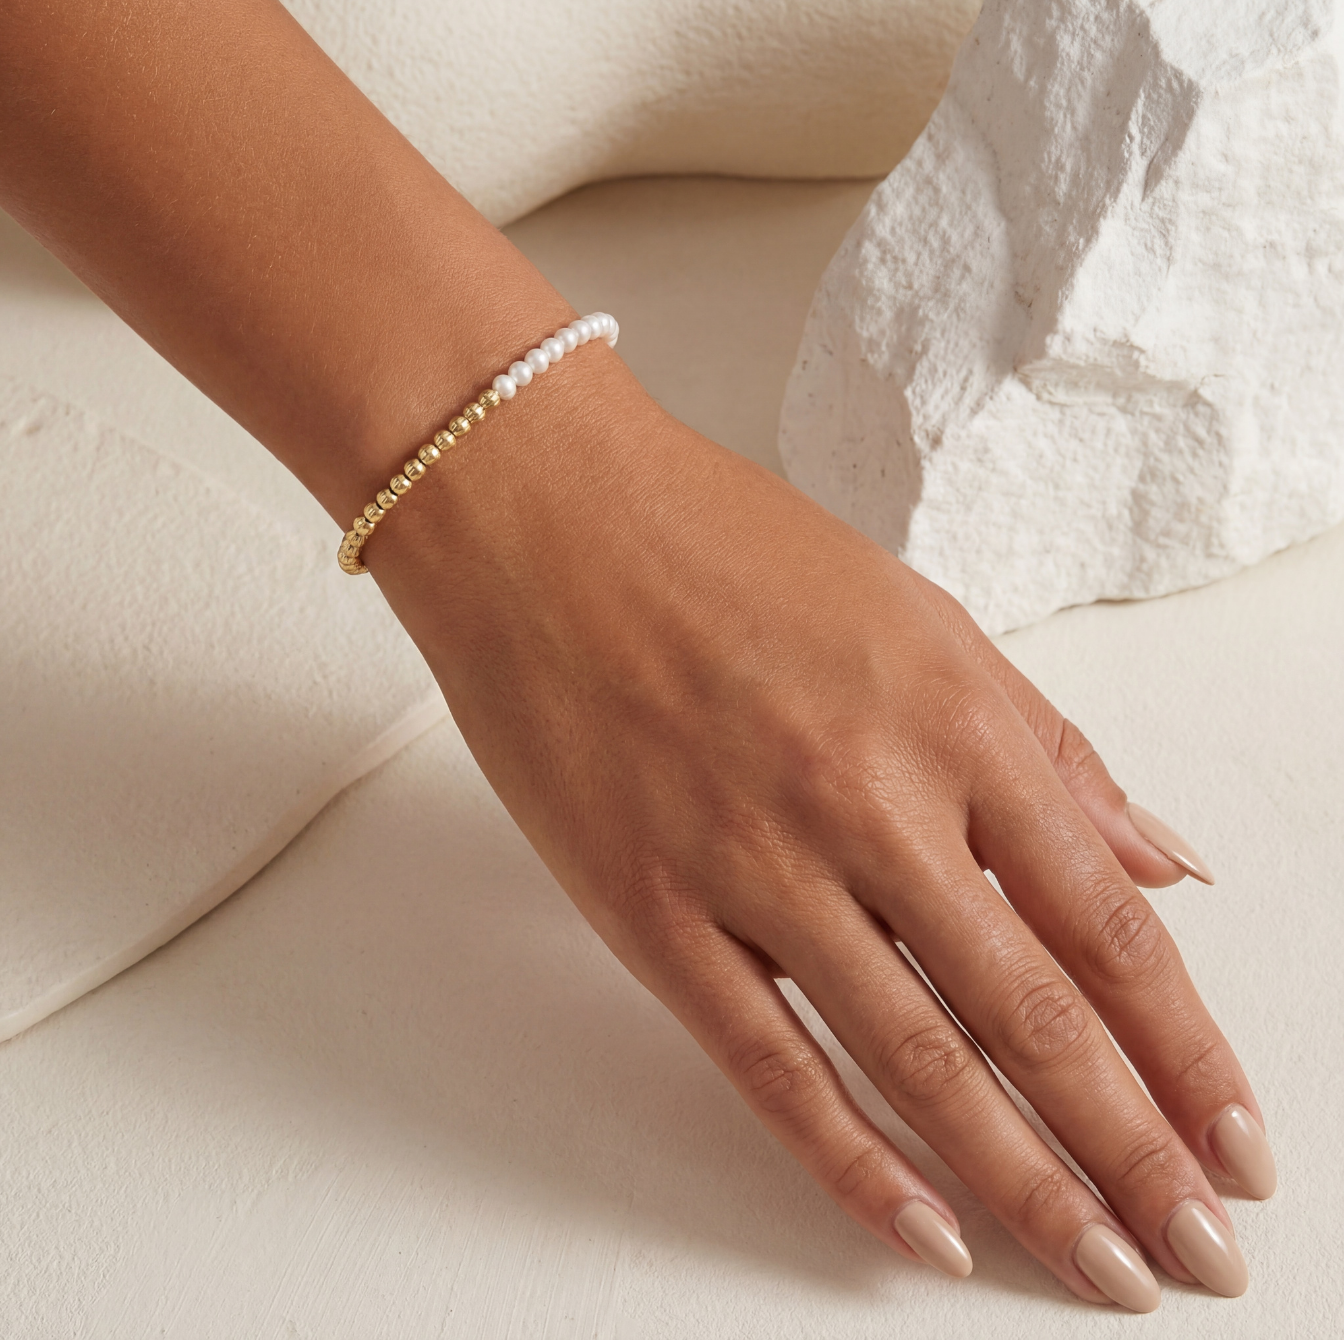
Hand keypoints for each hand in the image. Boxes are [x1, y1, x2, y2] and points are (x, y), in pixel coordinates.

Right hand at [370, 354, 1270, 1310]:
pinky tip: (927, 1232)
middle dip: (1135, 1154)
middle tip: (1204, 1258)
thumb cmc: (727, 547)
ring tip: (1100, 1270)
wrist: (545, 517)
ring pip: (916, 1061)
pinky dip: (855, 1162)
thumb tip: (1158, 862)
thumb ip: (1044, 750)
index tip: (1236, 1139)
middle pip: (1034, 1016)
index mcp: (952, 721)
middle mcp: (871, 802)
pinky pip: (770, 1062)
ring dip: (1024, 1183)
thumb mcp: (919, 617)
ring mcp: (756, 864)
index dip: (1186, 1050)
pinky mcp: (653, 910)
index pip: (1106, 924)